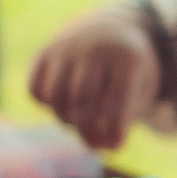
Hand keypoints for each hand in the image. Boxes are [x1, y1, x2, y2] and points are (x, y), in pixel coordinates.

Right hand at [27, 15, 159, 150]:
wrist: (109, 31)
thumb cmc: (129, 71)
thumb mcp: (140, 90)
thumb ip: (123, 119)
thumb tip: (96, 146)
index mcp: (127, 57)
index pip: (117, 102)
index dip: (114, 131)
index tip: (115, 145)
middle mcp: (94, 48)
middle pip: (82, 102)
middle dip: (89, 129)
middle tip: (98, 139)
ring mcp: (65, 48)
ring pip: (55, 98)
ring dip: (67, 120)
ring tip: (83, 118)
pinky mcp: (43, 54)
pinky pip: (35, 91)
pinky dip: (47, 104)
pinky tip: (66, 100)